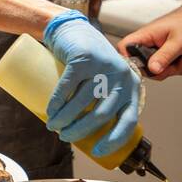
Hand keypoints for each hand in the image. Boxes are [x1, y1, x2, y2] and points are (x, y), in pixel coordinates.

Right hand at [43, 14, 139, 156]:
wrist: (74, 30)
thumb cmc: (90, 64)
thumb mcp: (107, 81)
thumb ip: (106, 102)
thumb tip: (91, 136)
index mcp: (131, 87)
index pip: (128, 120)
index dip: (114, 140)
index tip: (96, 151)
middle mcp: (121, 77)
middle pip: (101, 114)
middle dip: (80, 131)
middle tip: (65, 137)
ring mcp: (103, 66)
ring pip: (82, 102)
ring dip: (64, 119)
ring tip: (53, 126)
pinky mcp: (84, 57)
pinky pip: (68, 87)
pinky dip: (56, 103)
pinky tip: (50, 112)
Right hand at [118, 8, 181, 78]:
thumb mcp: (178, 42)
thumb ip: (164, 56)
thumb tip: (153, 69)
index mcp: (145, 35)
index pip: (125, 47)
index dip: (128, 60)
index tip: (144, 68)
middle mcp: (147, 43)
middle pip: (143, 66)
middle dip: (162, 70)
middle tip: (175, 65)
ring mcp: (154, 49)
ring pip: (156, 69)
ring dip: (173, 69)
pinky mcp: (161, 53)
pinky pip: (164, 67)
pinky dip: (177, 67)